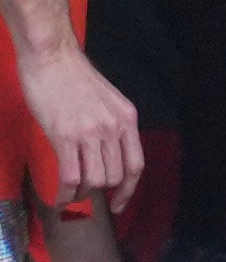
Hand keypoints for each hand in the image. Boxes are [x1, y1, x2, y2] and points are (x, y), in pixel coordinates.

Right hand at [27, 46, 139, 208]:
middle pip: (115, 176)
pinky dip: (66, 194)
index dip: (129, 190)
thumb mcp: (107, 100)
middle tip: (84, 193)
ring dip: (82, 193)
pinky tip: (60, 198)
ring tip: (71, 193)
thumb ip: (111, 125)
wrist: (52, 58)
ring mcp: (91, 132)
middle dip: (101, 192)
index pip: (136, 165)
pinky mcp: (65, 136)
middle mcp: (114, 127)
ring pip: (95, 180)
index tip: (118, 204)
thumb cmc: (74, 78)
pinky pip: (71, 177)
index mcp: (127, 119)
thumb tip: (106, 154)